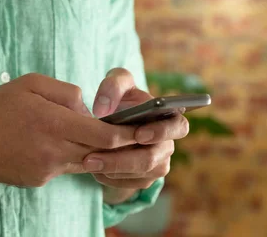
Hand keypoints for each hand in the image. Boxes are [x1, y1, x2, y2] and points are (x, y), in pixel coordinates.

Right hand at [0, 73, 139, 187]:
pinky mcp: (39, 180)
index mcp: (54, 122)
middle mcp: (54, 150)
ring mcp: (46, 169)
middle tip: (131, 136)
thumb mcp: (31, 83)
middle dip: (117, 145)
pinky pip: (63, 168)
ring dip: (91, 150)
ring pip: (82, 161)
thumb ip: (67, 92)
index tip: (144, 130)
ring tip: (84, 135)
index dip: (127, 134)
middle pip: (99, 152)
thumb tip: (88, 109)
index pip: (103, 135)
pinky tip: (48, 144)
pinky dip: (65, 156)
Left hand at [87, 69, 188, 202]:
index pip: (179, 127)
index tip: (138, 134)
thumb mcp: (117, 82)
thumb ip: (113, 86)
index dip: (161, 132)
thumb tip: (103, 108)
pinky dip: (110, 178)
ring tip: (87, 162)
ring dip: (112, 169)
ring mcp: (158, 164)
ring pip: (139, 174)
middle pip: (152, 159)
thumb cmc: (120, 97)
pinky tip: (94, 168)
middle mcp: (167, 143)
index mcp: (169, 118)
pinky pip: (129, 184)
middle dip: (122, 159)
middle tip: (94, 158)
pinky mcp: (144, 178)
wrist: (111, 121)